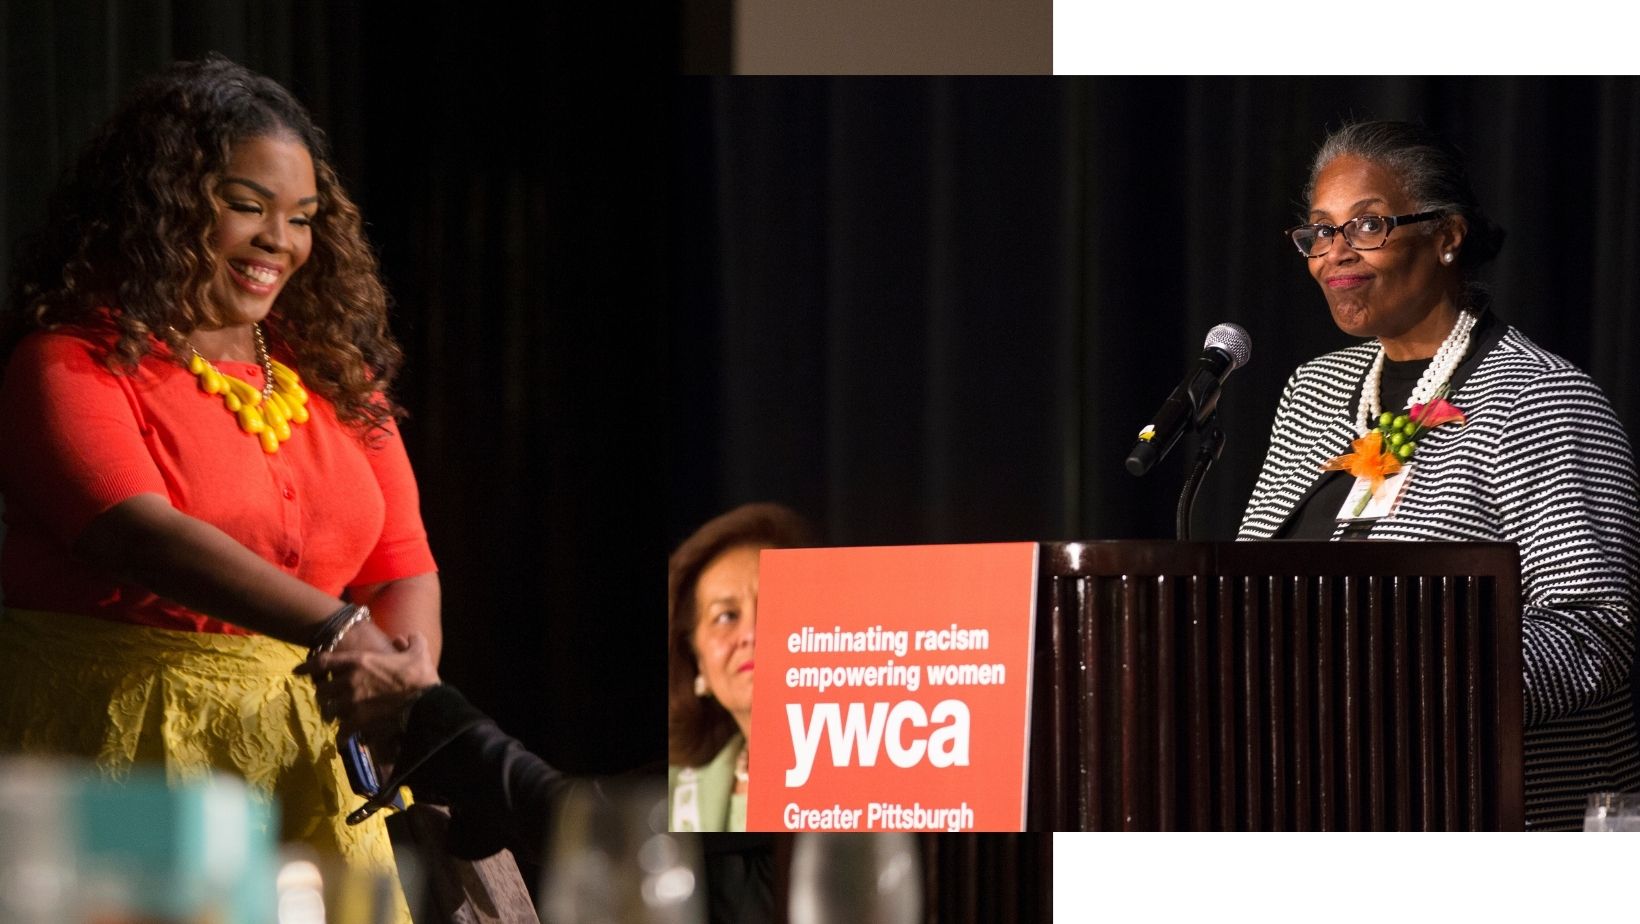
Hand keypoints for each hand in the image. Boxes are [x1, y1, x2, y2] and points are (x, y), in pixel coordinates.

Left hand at [296, 632, 440, 742]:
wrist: (426, 705)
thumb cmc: (421, 677)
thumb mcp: (419, 653)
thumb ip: (412, 641)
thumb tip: (405, 638)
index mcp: (359, 662)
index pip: (323, 662)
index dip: (308, 666)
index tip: (297, 671)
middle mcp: (349, 681)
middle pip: (322, 690)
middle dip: (324, 695)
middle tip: (328, 699)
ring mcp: (351, 703)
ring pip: (329, 711)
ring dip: (332, 714)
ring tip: (337, 717)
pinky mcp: (357, 723)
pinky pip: (341, 730)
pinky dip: (342, 735)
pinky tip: (345, 738)